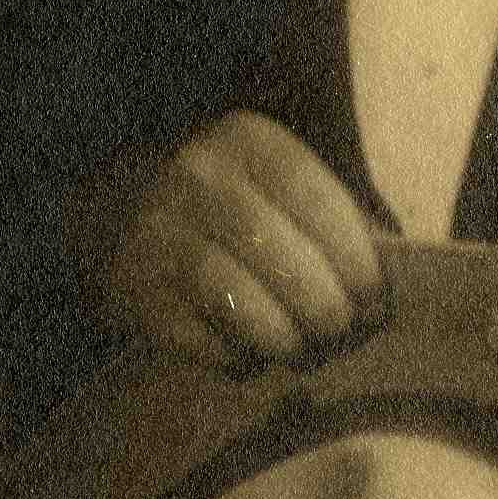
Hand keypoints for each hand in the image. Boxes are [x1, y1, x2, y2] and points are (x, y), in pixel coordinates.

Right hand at [107, 110, 384, 369]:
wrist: (116, 209)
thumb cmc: (231, 204)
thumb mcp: (277, 184)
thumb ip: (334, 219)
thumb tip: (381, 287)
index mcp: (247, 140)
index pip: (315, 198)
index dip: (355, 258)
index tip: (376, 300)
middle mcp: (198, 178)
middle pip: (282, 257)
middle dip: (327, 308)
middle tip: (342, 332)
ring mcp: (160, 234)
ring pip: (240, 302)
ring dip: (286, 339)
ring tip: (303, 349)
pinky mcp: (136, 292)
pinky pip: (203, 340)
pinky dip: (239, 358)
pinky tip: (252, 353)